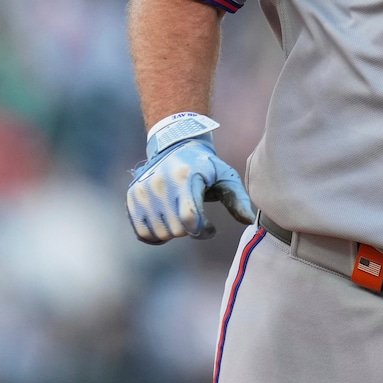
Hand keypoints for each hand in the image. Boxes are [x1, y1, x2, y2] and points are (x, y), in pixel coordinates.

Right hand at [126, 114, 254, 243]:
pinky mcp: (133, 197)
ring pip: (160, 234)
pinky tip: (168, 224)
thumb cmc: (206, 166)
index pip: (190, 218)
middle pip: (176, 230)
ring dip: (175, 233)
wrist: (175, 146)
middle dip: (191, 231)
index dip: (203, 231)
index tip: (211, 228)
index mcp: (185, 176)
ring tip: (183, 220)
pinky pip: (142, 233)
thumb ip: (237, 199)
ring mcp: (143, 190)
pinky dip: (156, 236)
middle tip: (198, 222)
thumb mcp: (225, 177)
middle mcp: (160, 182)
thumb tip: (249, 221)